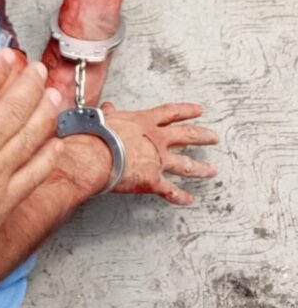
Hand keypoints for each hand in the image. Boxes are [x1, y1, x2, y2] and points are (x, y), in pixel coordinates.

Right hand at [57, 102, 217, 206]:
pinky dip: (180, 196)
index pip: (171, 113)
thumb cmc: (95, 136)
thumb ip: (110, 114)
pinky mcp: (153, 181)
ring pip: (186, 164)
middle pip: (187, 135)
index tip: (198, 110)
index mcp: (144, 122)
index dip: (186, 111)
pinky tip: (189, 199)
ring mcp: (158, 161)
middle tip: (214, 137)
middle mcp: (156, 140)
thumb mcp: (103, 119)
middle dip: (203, 136)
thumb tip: (108, 108)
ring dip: (201, 168)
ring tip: (211, 171)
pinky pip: (170, 191)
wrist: (94, 155)